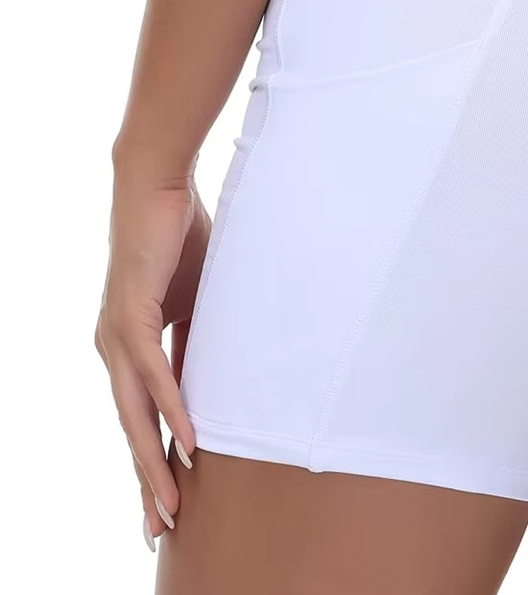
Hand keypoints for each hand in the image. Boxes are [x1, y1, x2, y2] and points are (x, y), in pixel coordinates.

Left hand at [95, 166, 210, 549]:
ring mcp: (116, 336)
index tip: (171, 498)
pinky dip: (170, 411)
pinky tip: (186, 444)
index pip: (144, 414)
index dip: (155, 457)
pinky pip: (152, 376)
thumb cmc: (178, 236)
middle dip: (146, 482)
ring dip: (153, 463)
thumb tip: (223, 369)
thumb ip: (199, 336)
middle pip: (132, 428)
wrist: (155, 186)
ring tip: (171, 506)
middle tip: (159, 529)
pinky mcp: (129, 317)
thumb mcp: (196, 300)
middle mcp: (114, 350)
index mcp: (129, 346)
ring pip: (135, 414)